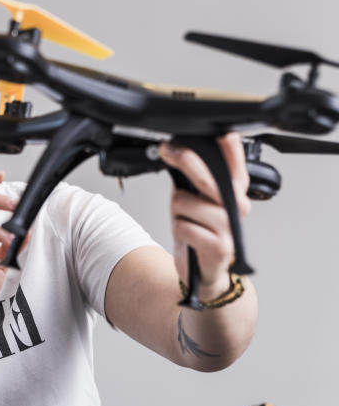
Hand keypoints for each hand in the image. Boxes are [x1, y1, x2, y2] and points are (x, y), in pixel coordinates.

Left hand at [158, 133, 251, 297]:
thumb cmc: (198, 231)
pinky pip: (185, 226)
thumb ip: (192, 179)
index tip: (222, 134)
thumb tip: (176, 152)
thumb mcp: (194, 200)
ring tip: (185, 219)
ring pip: (187, 203)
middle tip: (169, 150)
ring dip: (177, 210)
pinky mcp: (219, 247)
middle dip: (186, 161)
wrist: (203, 271)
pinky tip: (188, 236)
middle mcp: (237, 208)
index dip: (230, 150)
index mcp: (234, 193)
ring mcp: (229, 228)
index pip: (235, 166)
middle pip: (210, 179)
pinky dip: (179, 229)